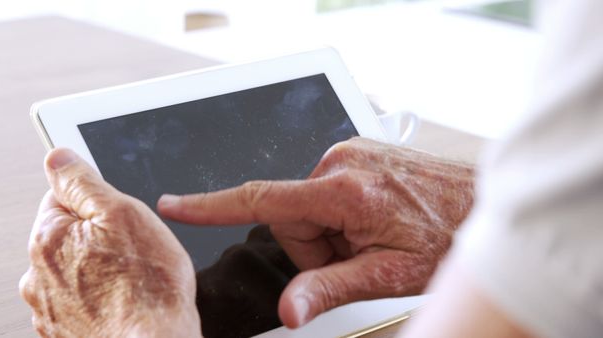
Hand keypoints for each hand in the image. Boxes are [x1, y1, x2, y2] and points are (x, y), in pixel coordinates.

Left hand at [19, 149, 200, 336]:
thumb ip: (83, 181)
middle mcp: (39, 275)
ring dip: (100, 267)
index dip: (96, 199)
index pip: (60, 196)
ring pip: (79, 269)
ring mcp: (52, 308)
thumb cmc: (147, 289)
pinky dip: (102, 296)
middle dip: (99, 235)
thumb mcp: (122, 213)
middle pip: (70, 234)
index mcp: (48, 238)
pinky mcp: (67, 330)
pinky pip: (85, 299)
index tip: (116, 211)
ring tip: (132, 277)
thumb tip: (58, 157)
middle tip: (132, 247)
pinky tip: (126, 299)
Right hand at [158, 137, 474, 327]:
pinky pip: (325, 191)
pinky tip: (373, 220)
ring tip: (371, 237)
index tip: (175, 204)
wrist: (480, 203)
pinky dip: (339, 214)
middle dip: (314, 246)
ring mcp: (349, 153)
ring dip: (330, 231)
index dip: (210, 205)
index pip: (260, 199)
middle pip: (289, 217)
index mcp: (342, 190)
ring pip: (308, 207)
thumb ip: (332, 289)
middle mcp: (340, 162)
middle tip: (356, 255)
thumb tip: (289, 309)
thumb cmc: (444, 234)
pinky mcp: (355, 153)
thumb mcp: (388, 275)